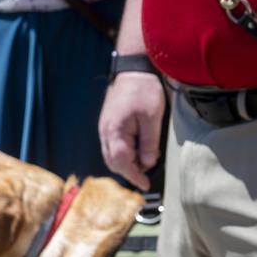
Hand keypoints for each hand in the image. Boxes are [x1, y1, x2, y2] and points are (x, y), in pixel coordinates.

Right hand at [99, 72, 165, 190]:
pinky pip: (111, 147)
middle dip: (128, 171)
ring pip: (110, 156)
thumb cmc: (143, 91)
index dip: (134, 175)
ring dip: (125, 164)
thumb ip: (149, 142)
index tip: (145, 185)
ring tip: (143, 162)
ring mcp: (104, 129)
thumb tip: (147, 163)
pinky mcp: (107, 125)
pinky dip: (122, 155)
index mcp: (115, 131)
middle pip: (113, 162)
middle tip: (146, 174)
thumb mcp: (152, 117)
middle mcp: (106, 133)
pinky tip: (135, 151)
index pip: (122, 162)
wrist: (132, 71)